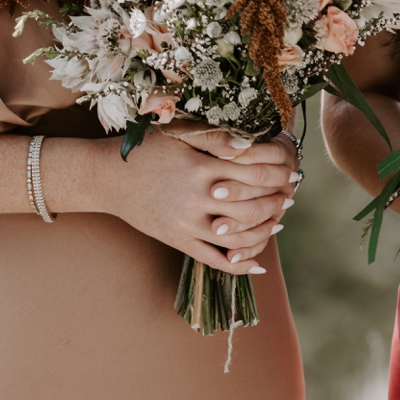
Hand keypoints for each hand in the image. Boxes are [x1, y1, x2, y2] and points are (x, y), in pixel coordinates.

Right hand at [90, 130, 299, 275]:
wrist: (107, 177)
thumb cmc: (146, 150)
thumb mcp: (180, 134)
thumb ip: (216, 138)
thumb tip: (250, 144)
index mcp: (201, 167)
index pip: (255, 172)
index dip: (279, 172)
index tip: (292, 170)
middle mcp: (196, 198)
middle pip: (252, 205)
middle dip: (278, 200)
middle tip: (292, 193)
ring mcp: (187, 224)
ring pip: (238, 235)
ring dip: (265, 230)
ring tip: (279, 219)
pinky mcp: (178, 242)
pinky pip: (214, 259)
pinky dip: (239, 264)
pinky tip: (257, 263)